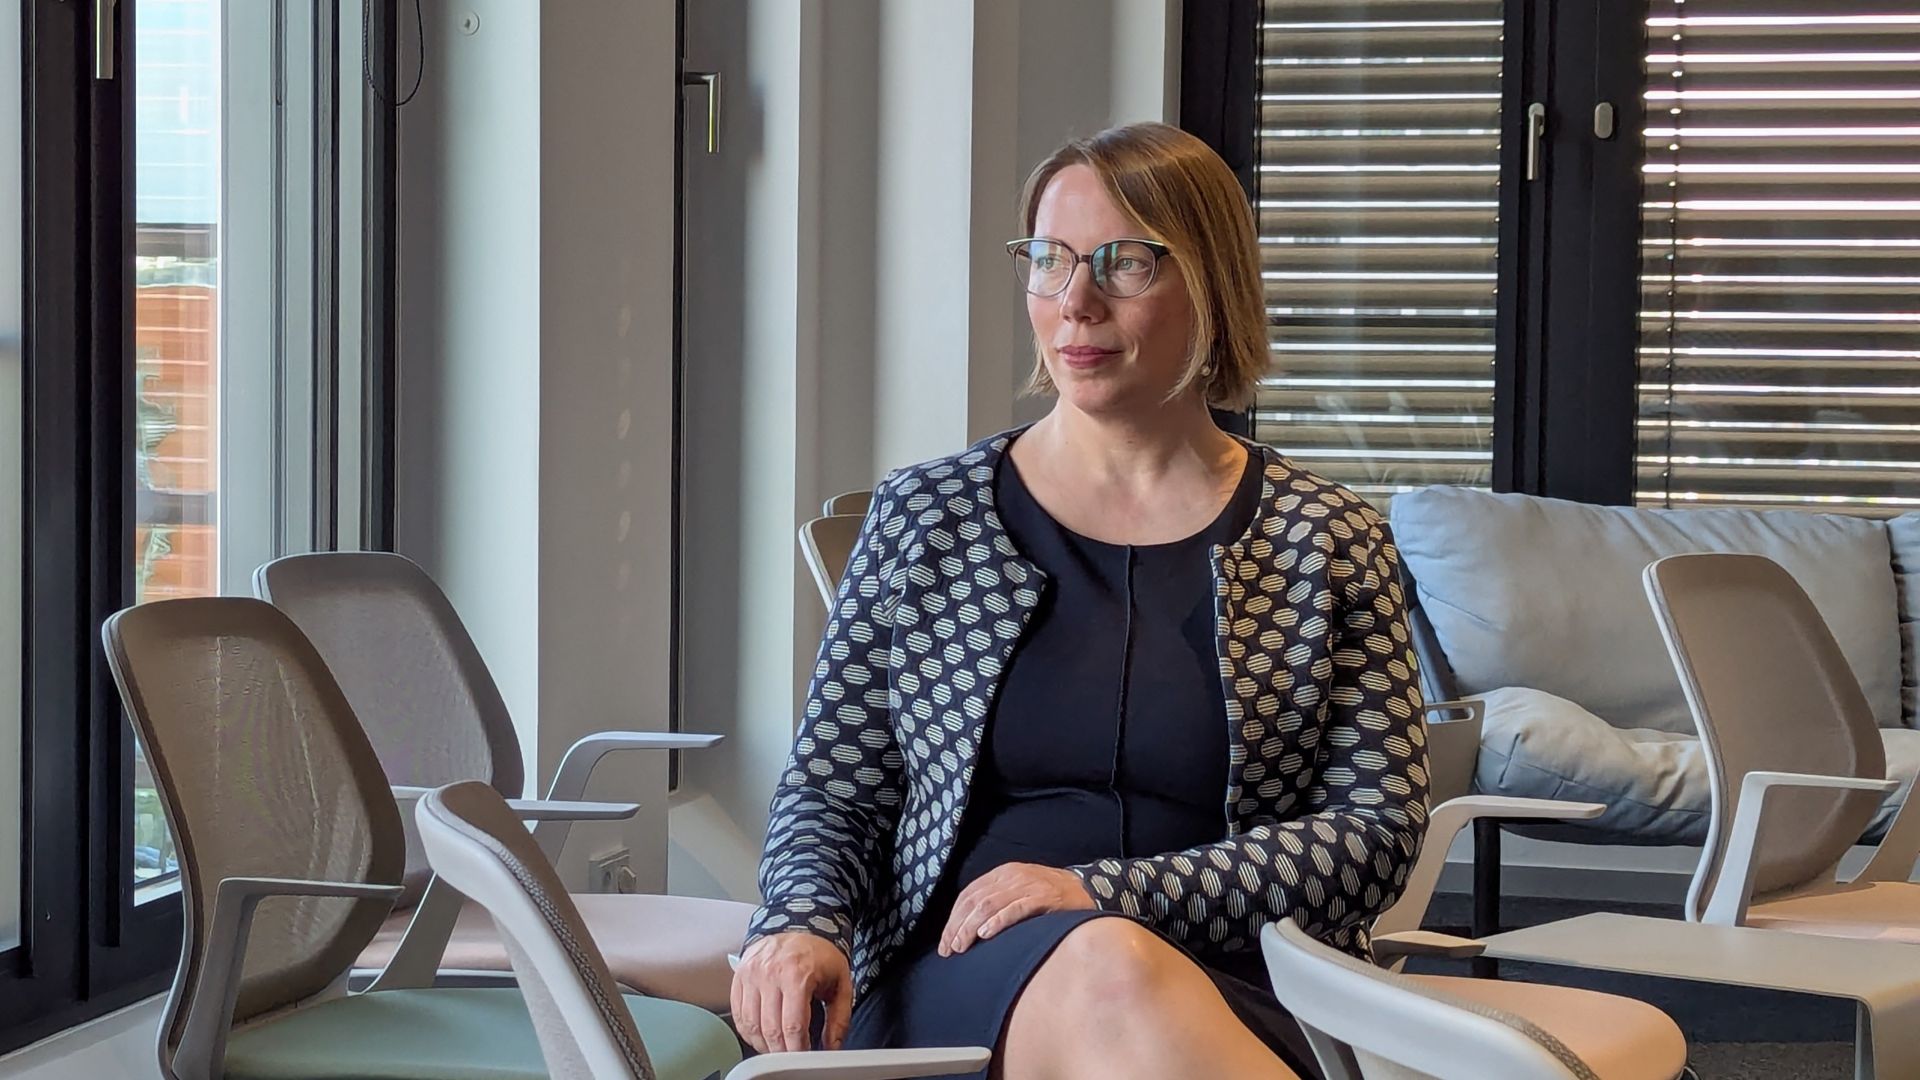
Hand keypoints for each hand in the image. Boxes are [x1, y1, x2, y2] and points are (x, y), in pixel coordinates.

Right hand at [731, 932, 854, 1052]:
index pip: (793, 1025)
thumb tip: (832, 1046)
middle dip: (781, 1050)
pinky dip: (747, 1030)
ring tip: (776, 1048)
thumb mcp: (841, 983)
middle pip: (770, 1028)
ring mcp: (751, 973)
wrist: (799, 926)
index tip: (804, 1054)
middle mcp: (770, 972)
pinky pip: (738, 1012)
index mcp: (797, 974)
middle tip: (790, 1054)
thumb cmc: (820, 955)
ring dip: (763, 1044)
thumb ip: (839, 1018)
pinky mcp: (739, 975)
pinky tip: (760, 1035)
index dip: (798, 1048)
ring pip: (750, 1024)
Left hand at [939, 862, 1094, 956]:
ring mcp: (1028, 885)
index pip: (968, 895)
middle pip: (974, 901)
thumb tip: (967, 929)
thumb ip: (997, 902)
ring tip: (961, 946)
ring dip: (971, 927)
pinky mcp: (1044, 897)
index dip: (953, 919)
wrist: (1086, 889)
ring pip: (989, 905)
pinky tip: (986, 934)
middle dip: (957, 927)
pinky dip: (998, 921)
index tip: (945, 942)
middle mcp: (1012, 876)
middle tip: (949, 950)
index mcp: (1002, 874)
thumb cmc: (1048, 897)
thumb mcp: (1018, 892)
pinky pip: (1016, 908)